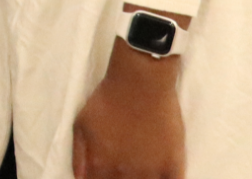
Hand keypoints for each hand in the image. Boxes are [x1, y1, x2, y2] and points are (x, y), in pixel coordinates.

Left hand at [72, 37, 184, 178]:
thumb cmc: (108, 99)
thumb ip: (79, 155)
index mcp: (101, 165)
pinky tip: (162, 175)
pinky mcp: (172, 166)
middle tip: (125, 167)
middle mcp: (124, 174)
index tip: (107, 173)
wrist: (141, 82)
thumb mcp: (81, 124)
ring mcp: (150, 172)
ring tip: (141, 169)